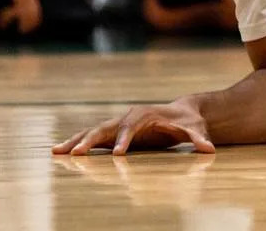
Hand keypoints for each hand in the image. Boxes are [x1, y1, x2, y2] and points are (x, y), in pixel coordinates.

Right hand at [52, 100, 214, 155]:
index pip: (132, 126)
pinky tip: (61, 152)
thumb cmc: (189, 122)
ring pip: (94, 131)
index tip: (117, 154)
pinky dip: (78, 143)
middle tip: (76, 154)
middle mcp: (128, 117)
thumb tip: (209, 149)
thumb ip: (200, 139)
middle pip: (106, 127)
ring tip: (56, 151)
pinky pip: (93, 137)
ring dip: (76, 141)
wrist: (184, 112)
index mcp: (145, 115)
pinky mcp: (115, 132)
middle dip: (91, 139)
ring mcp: (119, 123)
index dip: (124, 139)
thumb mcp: (196, 130)